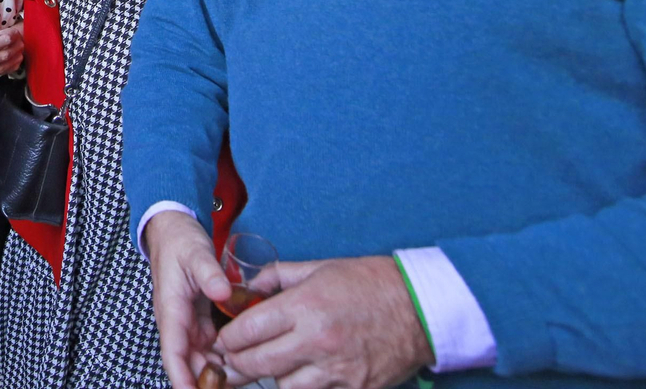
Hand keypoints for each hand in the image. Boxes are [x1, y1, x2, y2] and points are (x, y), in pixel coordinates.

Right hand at [146, 210, 233, 388]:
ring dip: (217, 371)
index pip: (173, 352)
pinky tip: (243, 360)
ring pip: (201, 358)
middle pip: (189, 363)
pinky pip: (210, 346)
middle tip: (234, 385)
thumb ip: (209, 273)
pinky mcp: (198, 320)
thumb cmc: (180, 242)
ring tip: (244, 375)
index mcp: (171, 310)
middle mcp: (177, 322)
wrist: (173, 230)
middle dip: (207, 381)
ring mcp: (188, 323)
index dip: (182, 377)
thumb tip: (223, 292)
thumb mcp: (196, 253)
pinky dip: (223, 356)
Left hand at [216, 256, 431, 388]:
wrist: (422, 307)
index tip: (224, 339)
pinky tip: (301, 376)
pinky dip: (302, 388)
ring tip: (272, 366)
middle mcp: (317, 340)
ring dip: (273, 378)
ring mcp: (337, 370)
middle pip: (258, 364)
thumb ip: (278, 277)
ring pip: (283, 387)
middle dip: (237, 364)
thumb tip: (247, 287)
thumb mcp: (320, 268)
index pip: (249, 330)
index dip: (228, 338)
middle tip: (231, 361)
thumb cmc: (370, 282)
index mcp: (305, 306)